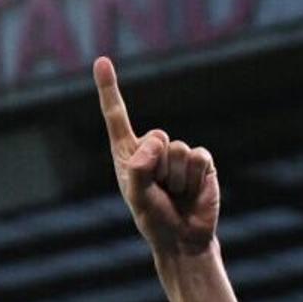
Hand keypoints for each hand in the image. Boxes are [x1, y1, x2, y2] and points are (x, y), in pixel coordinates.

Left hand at [95, 56, 218, 259]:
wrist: (184, 240)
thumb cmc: (155, 221)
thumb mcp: (137, 197)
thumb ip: (140, 168)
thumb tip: (157, 142)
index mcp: (129, 154)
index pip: (117, 116)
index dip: (109, 88)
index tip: (101, 61)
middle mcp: (152, 149)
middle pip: (156, 136)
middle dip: (158, 166)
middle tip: (161, 191)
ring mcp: (177, 155)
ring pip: (178, 150)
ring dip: (176, 179)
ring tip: (176, 195)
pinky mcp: (201, 162)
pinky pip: (198, 157)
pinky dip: (194, 177)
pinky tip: (192, 192)